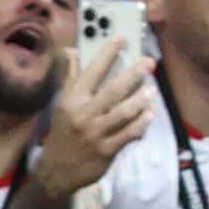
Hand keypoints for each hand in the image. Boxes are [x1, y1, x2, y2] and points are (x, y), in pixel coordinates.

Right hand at [34, 34, 156, 194]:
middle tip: (149, 63)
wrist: (56, 170)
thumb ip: (71, 77)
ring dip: (140, 100)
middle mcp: (83, 114)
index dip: (107, 54)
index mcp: (71, 100)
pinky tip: (149, 115)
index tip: (121, 38)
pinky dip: (141, 124)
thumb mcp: (62, 104)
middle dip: (133, 74)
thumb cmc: (63, 132)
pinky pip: (128, 134)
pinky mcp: (106, 150)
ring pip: (123, 112)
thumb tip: (72, 50)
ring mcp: (96, 133)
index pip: (91, 72)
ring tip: (152, 91)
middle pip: (112, 90)